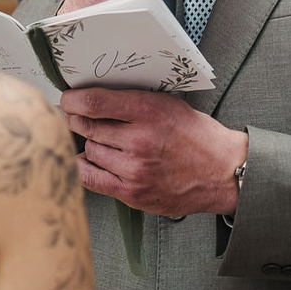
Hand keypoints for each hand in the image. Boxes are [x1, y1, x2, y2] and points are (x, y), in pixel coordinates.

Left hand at [60, 89, 247, 215]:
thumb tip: (93, 97)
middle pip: (86, 126)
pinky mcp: (133, 192)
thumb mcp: (167, 104)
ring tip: (96, 140)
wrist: (221, 171)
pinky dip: (84, 167)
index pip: (94, 102)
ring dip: (86, 144)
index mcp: (148, 110)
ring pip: (89, 151)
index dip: (73, 100)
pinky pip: (92, 179)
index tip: (69, 100)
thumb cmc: (195, 136)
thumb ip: (132, 100)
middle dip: (76, 121)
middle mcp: (140, 139)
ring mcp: (135, 169)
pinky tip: (88, 160)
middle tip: (75, 118)